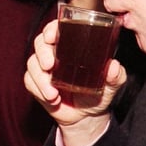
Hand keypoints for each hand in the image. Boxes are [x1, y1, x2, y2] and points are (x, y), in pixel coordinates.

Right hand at [24, 19, 125, 145]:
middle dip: (42, 53)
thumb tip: (113, 66)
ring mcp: (44, 69)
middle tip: (50, 65)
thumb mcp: (111, 85)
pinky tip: (52, 98)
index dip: (51, 29)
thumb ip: (116, 76)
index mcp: (71, 46)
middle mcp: (55, 54)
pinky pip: (29, 81)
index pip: (57, 29)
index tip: (52, 36)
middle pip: (40, 43)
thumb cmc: (99, 93)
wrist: (87, 116)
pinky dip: (38, 89)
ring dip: (40, 78)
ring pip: (32, 63)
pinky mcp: (37, 84)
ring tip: (53, 93)